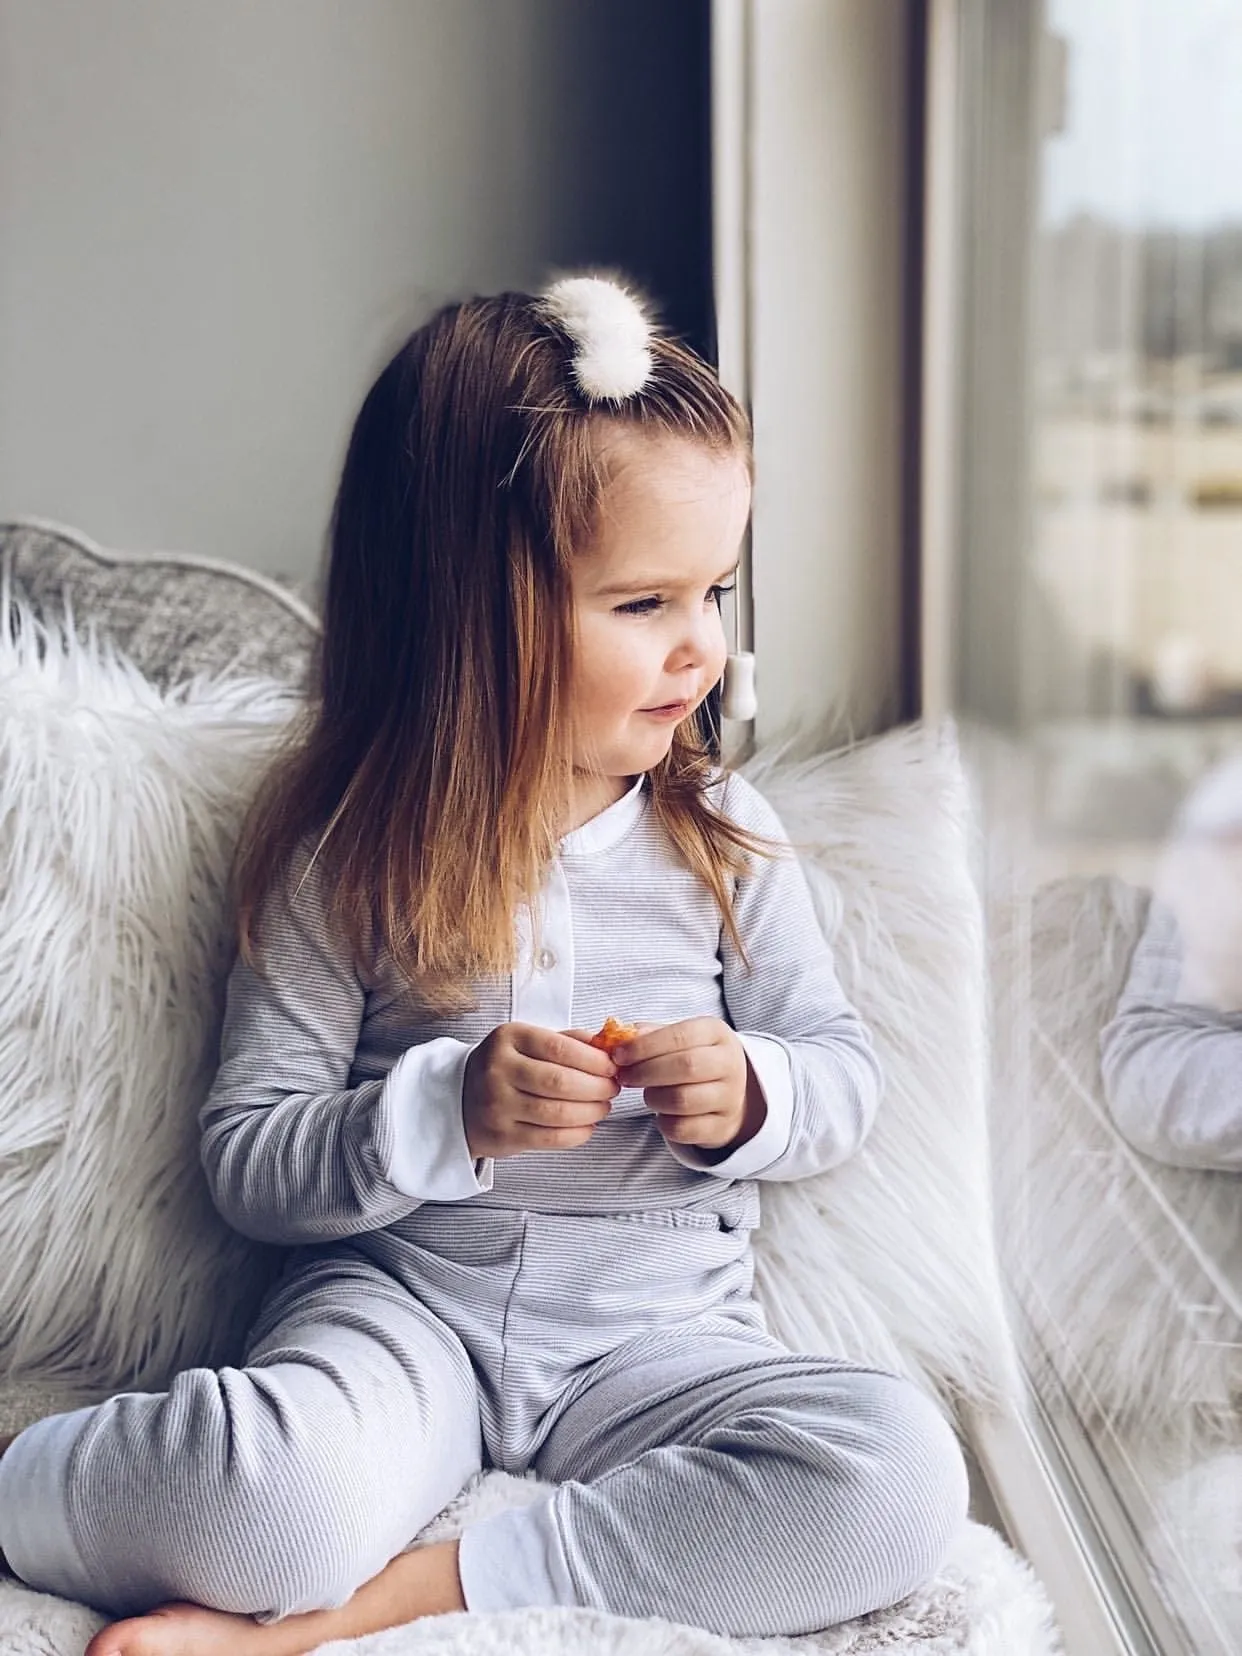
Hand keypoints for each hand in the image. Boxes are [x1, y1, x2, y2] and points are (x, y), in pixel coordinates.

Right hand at [463, 1023, 619, 1159]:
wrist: (460, 1099)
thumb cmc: (506, 1067)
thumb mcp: (527, 1042)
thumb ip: (567, 1040)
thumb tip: (607, 1045)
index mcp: (508, 1038)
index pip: (559, 1047)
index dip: (594, 1060)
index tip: (613, 1067)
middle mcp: (498, 1069)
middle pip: (560, 1081)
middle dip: (597, 1087)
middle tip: (612, 1089)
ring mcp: (497, 1105)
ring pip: (556, 1112)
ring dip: (590, 1111)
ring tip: (603, 1107)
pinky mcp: (502, 1135)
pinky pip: (549, 1138)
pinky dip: (577, 1134)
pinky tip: (588, 1126)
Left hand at [612, 1017, 765, 1154]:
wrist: (730, 1091)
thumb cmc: (695, 1058)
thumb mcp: (680, 1038)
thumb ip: (650, 1034)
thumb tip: (620, 1037)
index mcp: (716, 1034)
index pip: (680, 1036)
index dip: (644, 1046)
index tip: (618, 1055)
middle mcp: (729, 1064)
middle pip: (685, 1067)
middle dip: (645, 1072)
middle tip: (624, 1076)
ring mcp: (729, 1098)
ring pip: (683, 1100)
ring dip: (653, 1098)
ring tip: (647, 1094)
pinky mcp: (722, 1127)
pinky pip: (683, 1129)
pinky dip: (664, 1123)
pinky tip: (662, 1113)